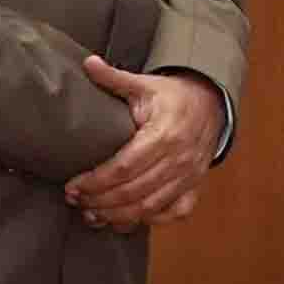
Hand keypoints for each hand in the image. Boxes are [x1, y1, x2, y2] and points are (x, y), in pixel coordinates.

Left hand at [64, 62, 224, 229]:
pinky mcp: (195, 186)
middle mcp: (179, 160)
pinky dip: (150, 220)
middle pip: (133, 192)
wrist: (211, 104)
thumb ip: (114, 78)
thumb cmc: (171, 96)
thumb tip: (87, 63)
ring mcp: (189, 176)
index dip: (95, 182)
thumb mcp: (144, 84)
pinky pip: (174, 213)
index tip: (72, 186)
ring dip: (118, 216)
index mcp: (164, 135)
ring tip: (92, 214)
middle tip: (75, 201)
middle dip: (99, 201)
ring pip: (150, 207)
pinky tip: (126, 219)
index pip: (124, 168)